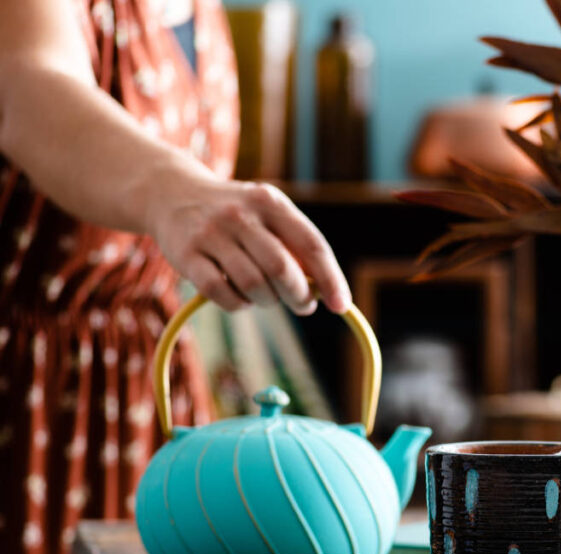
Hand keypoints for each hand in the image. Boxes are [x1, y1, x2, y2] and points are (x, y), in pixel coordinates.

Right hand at [150, 179, 350, 314]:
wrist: (171, 193)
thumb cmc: (235, 214)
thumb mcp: (267, 214)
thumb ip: (295, 245)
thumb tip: (323, 289)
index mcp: (270, 202)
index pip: (311, 244)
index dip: (330, 279)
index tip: (341, 305)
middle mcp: (240, 215)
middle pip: (282, 269)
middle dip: (299, 296)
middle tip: (303, 305)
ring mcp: (211, 234)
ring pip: (254, 285)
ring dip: (269, 301)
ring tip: (267, 297)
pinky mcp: (186, 256)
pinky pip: (222, 294)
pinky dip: (240, 305)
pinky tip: (241, 297)